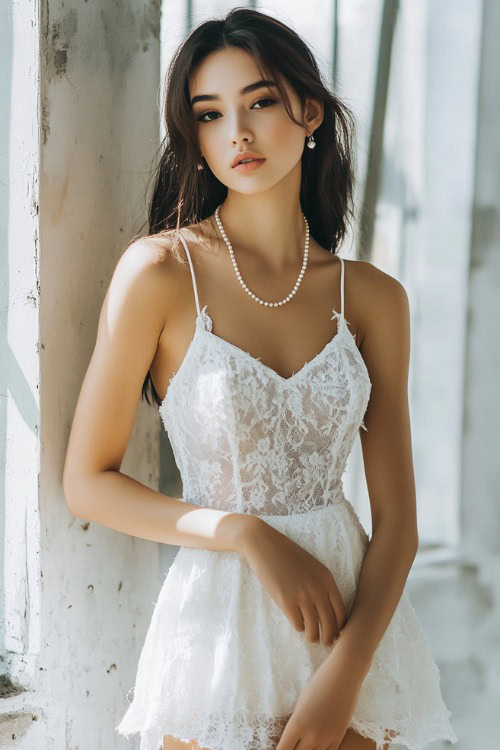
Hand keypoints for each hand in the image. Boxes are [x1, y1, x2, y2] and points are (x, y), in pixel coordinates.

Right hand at [240, 519, 346, 646]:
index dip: (341, 626)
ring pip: (313, 627)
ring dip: (313, 636)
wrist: (267, 547)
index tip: (338, 633)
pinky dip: (299, 628)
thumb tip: (329, 610)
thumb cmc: (290, 557)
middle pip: (329, 623)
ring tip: (312, 638)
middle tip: (327, 643)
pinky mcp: (286, 602)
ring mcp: (302, 596)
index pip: (341, 611)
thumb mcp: (314, 568)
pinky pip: (298, 624)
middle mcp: (317, 589)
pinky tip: (298, 625)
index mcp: (327, 580)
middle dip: (329, 637)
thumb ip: (323, 586)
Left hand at [275, 646, 363, 749]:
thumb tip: (292, 738)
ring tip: (305, 742)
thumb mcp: (301, 702)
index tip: (279, 749)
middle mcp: (311, 734)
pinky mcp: (339, 737)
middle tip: (292, 744)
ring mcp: (326, 737)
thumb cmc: (319, 682)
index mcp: (297, 723)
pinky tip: (317, 745)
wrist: (344, 675)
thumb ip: (296, 722)